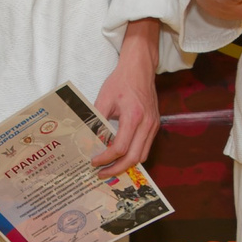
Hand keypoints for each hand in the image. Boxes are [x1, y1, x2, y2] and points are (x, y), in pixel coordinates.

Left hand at [91, 20, 163, 180]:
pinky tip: (120, 155)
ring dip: (126, 164)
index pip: (121, 147)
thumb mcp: (104, 99)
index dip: (106, 158)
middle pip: (135, 157)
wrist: (140, 68)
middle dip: (117, 169)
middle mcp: (147, 124)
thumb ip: (96, 122)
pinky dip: (133, 155)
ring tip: (110, 167)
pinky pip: (145, 147)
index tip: (94, 161)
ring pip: (143, 155)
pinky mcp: (154, 125)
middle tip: (101, 173)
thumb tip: (87, 142)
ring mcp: (153, 125)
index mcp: (134, 117)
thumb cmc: (122, 81)